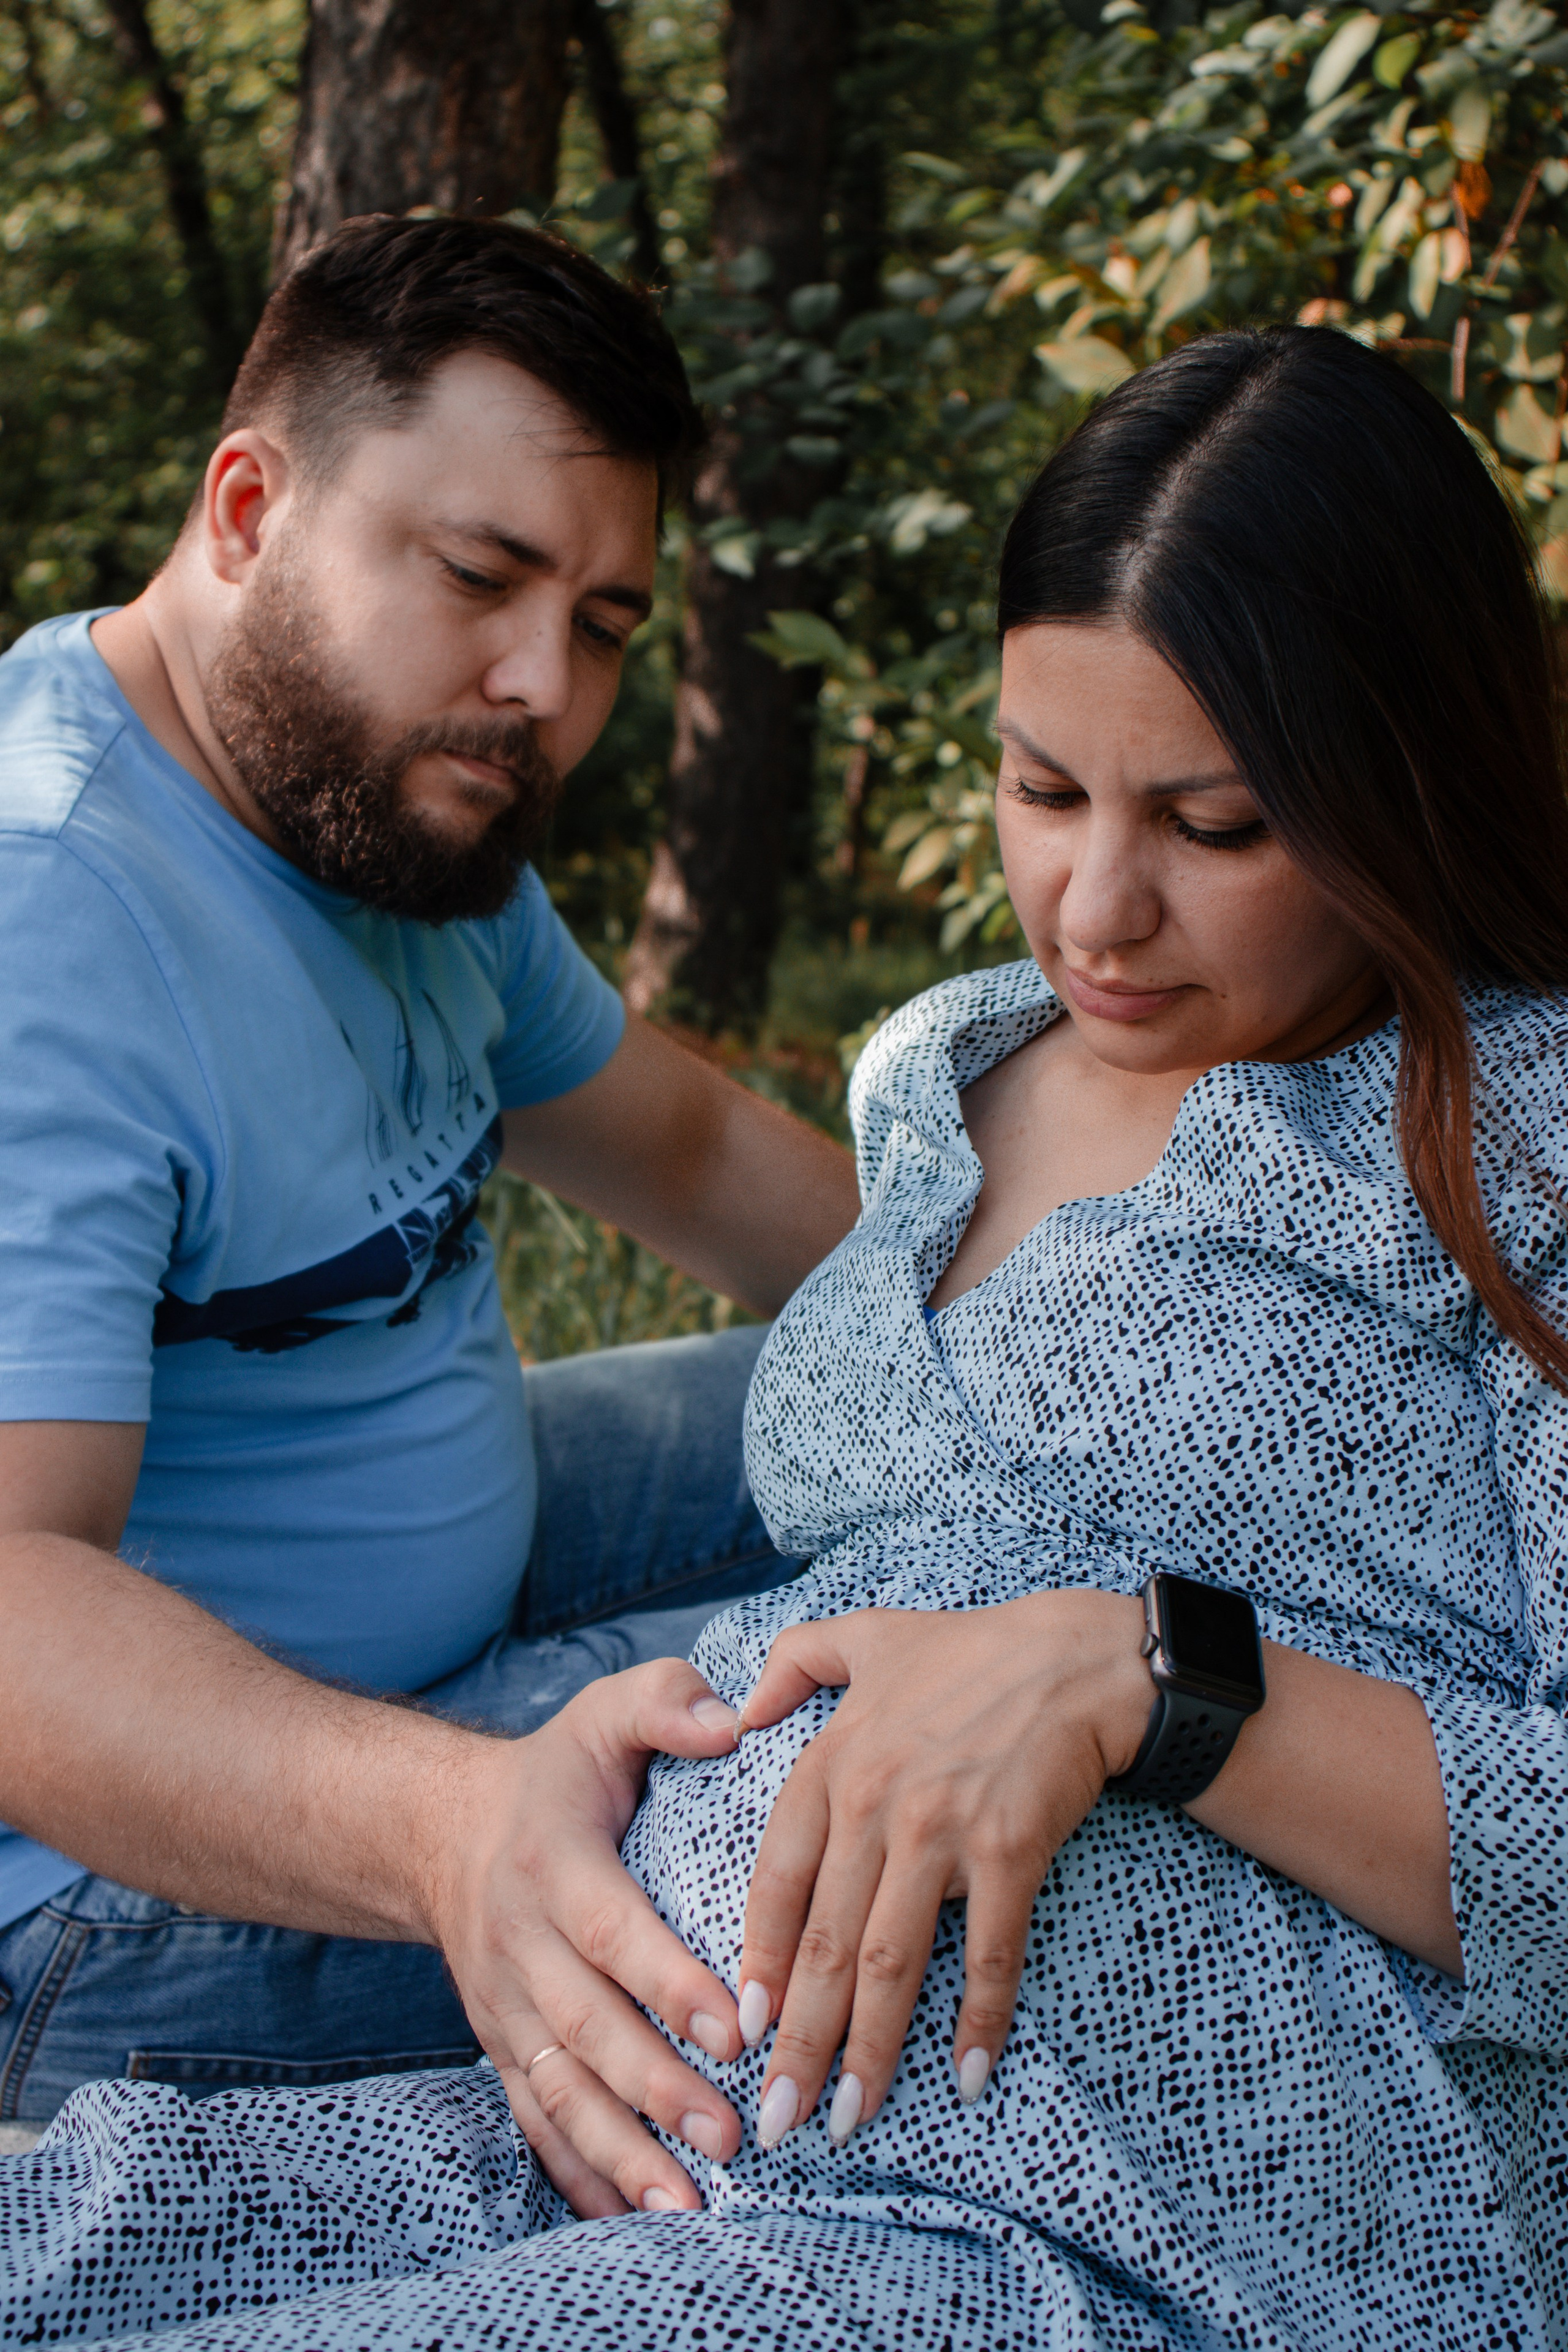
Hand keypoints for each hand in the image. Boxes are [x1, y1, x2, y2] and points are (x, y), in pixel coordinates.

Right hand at [425, 1658, 747, 2216]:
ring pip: (557, 2091)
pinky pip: (533, 2121)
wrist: (443, 1831)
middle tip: (727, 2134)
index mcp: (554, 1865)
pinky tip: (627, 2217)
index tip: (732, 2027)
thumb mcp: (603, 1715)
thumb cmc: (556, 1775)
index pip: (614, 1932)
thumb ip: (666, 1703)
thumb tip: (733, 1722)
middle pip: (588, 2029)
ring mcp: (505, 2007)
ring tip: (686, 2205)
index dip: (669, 1982)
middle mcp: (521, 1945)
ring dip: (620, 2152)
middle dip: (656, 2088)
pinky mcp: (502, 2048)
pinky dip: (576, 2173)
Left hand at [734, 1592, 1150, 2149]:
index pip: (777, 1879)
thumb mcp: (866, 1634)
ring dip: (870, 2050)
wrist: (1077, 1658)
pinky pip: (988, 1953)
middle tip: (775, 2117)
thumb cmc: (969, 1652)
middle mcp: (877, 1805)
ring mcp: (944, 1832)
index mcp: (834, 1762)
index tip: (740, 2026)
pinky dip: (977, 2018)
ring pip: (893, 1962)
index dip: (756, 1958)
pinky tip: (966, 2076)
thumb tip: (738, 1709)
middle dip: (797, 2039)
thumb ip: (792, 1661)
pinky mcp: (1011, 1853)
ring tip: (847, 2118)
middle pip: (825, 1943)